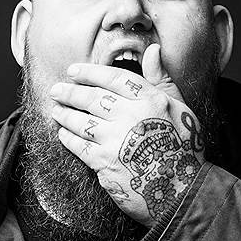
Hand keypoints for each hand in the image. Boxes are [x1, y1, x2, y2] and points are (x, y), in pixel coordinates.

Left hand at [49, 44, 205, 227]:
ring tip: (55, 110)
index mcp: (150, 100)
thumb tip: (152, 50)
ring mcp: (116, 140)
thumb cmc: (184, 148)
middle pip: (92, 98)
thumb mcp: (180, 107)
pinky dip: (68, 138)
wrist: (183, 191)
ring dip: (65, 114)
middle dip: (70, 92)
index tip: (73, 70)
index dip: (90, 72)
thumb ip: (161, 79)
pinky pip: (79, 146)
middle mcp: (131, 116)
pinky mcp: (105, 163)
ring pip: (81, 121)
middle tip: (56, 90)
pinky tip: (63, 133)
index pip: (113, 78)